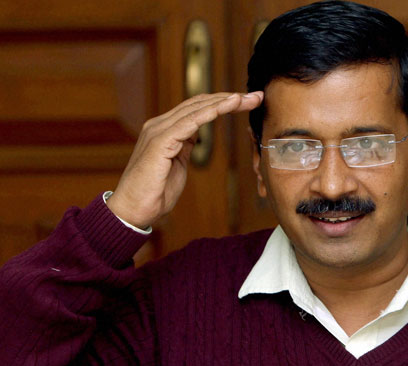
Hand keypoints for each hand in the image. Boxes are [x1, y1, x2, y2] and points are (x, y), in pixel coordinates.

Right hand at [107, 92, 262, 228]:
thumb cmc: (154, 192)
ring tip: (246, 98)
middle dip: (229, 98)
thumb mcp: (177, 164)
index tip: (247, 102)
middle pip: (199, 104)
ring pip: (196, 109)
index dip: (222, 103)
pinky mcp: (159, 142)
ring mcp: (158, 131)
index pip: (197, 108)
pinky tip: (226, 107)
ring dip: (224, 102)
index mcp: (165, 129)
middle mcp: (160, 125)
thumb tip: (196, 136)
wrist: (133, 210)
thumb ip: (185, 147)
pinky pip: (188, 122)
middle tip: (256, 96)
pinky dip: (209, 113)